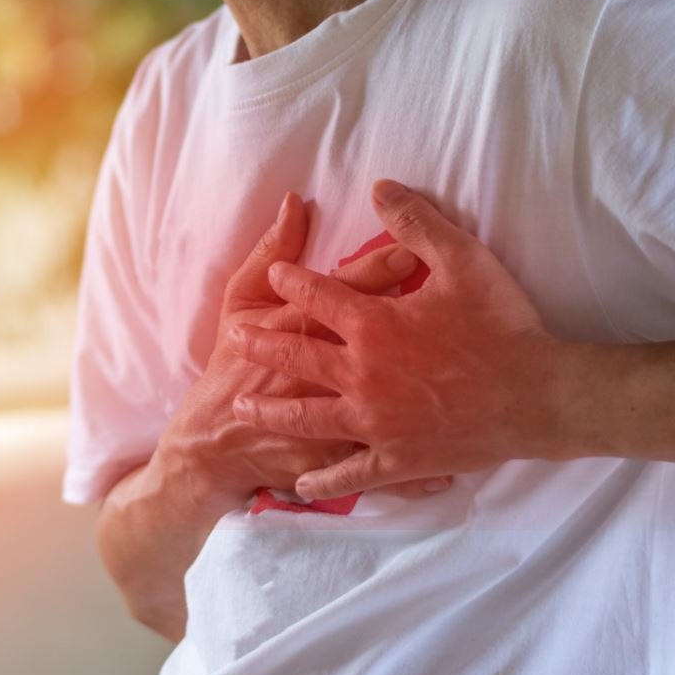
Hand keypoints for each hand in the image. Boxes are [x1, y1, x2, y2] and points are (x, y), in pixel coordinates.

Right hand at [156, 191, 453, 507]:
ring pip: (391, 399)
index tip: (416, 249)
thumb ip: (268, 249)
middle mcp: (325, 372)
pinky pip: (393, 464)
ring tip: (463, 370)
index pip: (348, 289)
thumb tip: (296, 201)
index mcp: (300, 328)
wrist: (211, 443)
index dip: (383, 268)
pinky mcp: (342, 460)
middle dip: (413, 314)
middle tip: (450, 297)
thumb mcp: (239, 302)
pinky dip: (424, 473)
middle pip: (374, 336)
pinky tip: (458, 466)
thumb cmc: (228, 366)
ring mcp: (339, 420)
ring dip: (427, 386)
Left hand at [227, 179, 567, 499]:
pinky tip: (301, 487)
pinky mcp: (396, 458)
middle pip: (297, 355)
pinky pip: (350, 473)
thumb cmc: (503, 325)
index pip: (319, 296)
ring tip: (242, 405)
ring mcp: (374, 421)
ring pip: (308, 417)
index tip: (276, 277)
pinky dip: (325, 481)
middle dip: (262, 344)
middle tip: (234, 340)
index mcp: (373, 325)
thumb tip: (379, 188)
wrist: (540, 396)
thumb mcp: (463, 259)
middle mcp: (361, 374)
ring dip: (273, 410)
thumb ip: (416, 222)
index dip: (293, 283)